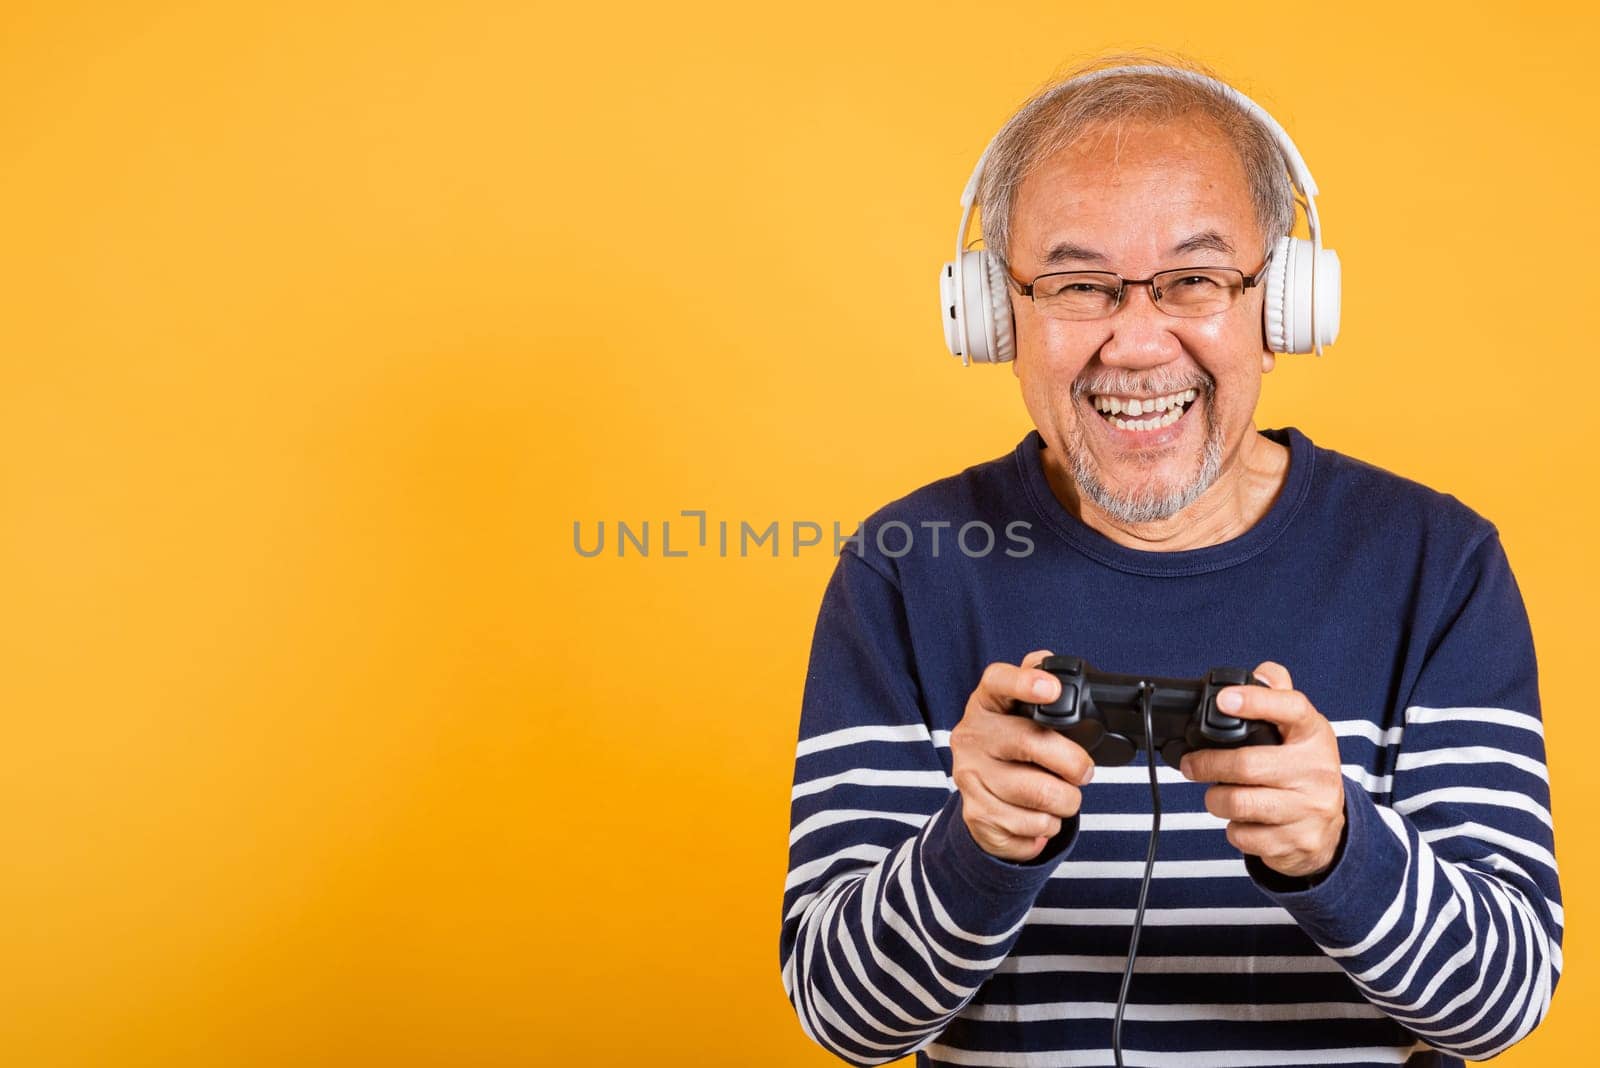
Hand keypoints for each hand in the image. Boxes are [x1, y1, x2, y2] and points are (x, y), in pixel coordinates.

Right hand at [950, 650, 1094, 861]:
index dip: (1025, 683)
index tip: (1052, 689)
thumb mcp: (1018, 711)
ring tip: (1063, 796)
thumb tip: (1048, 660)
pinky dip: (1048, 826)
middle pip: (1030, 743)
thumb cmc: (1010, 745)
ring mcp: (970, 777)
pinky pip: (1030, 826)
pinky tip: (1040, 816)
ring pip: (1038, 794)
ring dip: (1065, 801)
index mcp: (985, 704)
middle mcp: (972, 737)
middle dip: (1073, 762)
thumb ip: (1035, 682)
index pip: (997, 682)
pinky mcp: (977, 815)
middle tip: (1084, 771)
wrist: (979, 794)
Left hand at [1179, 661, 1345, 878]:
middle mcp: (1317, 771)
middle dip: (1207, 765)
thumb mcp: (1299, 732)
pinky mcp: (1298, 842)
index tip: (1224, 699)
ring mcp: (1310, 809)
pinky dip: (1233, 829)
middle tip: (1192, 764)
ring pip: (1239, 803)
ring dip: (1215, 799)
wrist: (1330, 830)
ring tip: (1217, 794)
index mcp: (1315, 735)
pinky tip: (1243, 820)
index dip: (1256, 702)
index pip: (1291, 709)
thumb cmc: (1304, 771)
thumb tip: (1260, 673)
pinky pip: (1244, 836)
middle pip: (1247, 764)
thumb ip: (1277, 696)